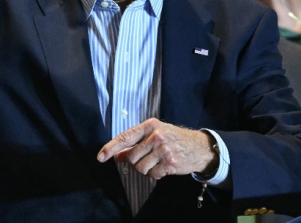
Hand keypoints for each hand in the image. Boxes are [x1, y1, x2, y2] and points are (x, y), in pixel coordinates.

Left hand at [97, 118, 217, 179]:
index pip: (125, 137)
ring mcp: (164, 149)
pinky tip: (164, 167)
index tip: (101, 156)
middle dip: (136, 162)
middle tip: (148, 159)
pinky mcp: (170, 162)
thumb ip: (135, 143)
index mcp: (149, 126)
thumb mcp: (154, 135)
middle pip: (132, 157)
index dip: (110, 147)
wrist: (199, 147)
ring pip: (141, 168)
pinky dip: (156, 174)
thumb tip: (116, 155)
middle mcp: (156, 136)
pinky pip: (153, 175)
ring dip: (146, 169)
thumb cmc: (174, 139)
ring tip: (157, 162)